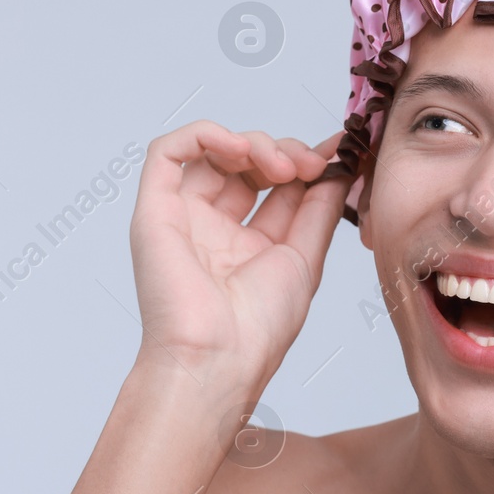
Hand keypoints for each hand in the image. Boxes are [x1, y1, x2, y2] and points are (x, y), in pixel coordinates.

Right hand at [128, 121, 349, 386]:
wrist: (218, 358)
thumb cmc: (258, 329)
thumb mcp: (305, 258)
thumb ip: (319, 209)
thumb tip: (339, 168)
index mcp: (248, 245)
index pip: (276, 186)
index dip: (305, 162)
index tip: (337, 154)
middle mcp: (214, 229)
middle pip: (247, 164)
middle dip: (284, 153)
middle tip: (309, 165)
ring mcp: (183, 217)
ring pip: (212, 151)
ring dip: (253, 143)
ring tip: (281, 165)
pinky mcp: (154, 210)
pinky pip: (167, 152)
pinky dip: (204, 134)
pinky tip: (239, 148)